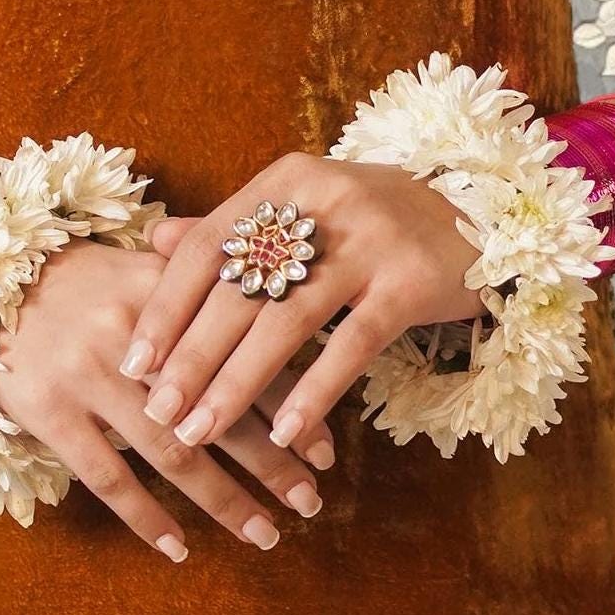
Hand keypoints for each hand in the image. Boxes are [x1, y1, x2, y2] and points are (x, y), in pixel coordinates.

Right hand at [0, 238, 333, 558]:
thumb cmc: (81, 281)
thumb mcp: (145, 267)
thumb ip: (206, 290)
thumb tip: (284, 325)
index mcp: (169, 294)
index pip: (245, 354)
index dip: (290, 406)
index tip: (325, 451)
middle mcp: (137, 336)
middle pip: (219, 409)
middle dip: (271, 462)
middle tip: (311, 501)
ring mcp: (89, 375)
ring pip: (171, 451)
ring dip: (223, 500)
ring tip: (265, 533)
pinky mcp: (49, 411)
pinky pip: (107, 476)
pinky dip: (146, 517)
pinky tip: (179, 548)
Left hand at [118, 155, 484, 455]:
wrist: (481, 214)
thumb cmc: (375, 222)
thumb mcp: (305, 210)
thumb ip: (233, 228)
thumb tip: (156, 240)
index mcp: (287, 181)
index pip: (208, 247)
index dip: (166, 307)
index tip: (133, 361)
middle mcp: (324, 201)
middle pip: (240, 290)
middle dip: (191, 358)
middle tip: (157, 412)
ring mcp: (370, 240)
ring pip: (286, 321)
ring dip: (237, 384)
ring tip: (201, 431)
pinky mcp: (410, 281)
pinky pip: (351, 344)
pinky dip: (314, 391)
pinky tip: (283, 434)